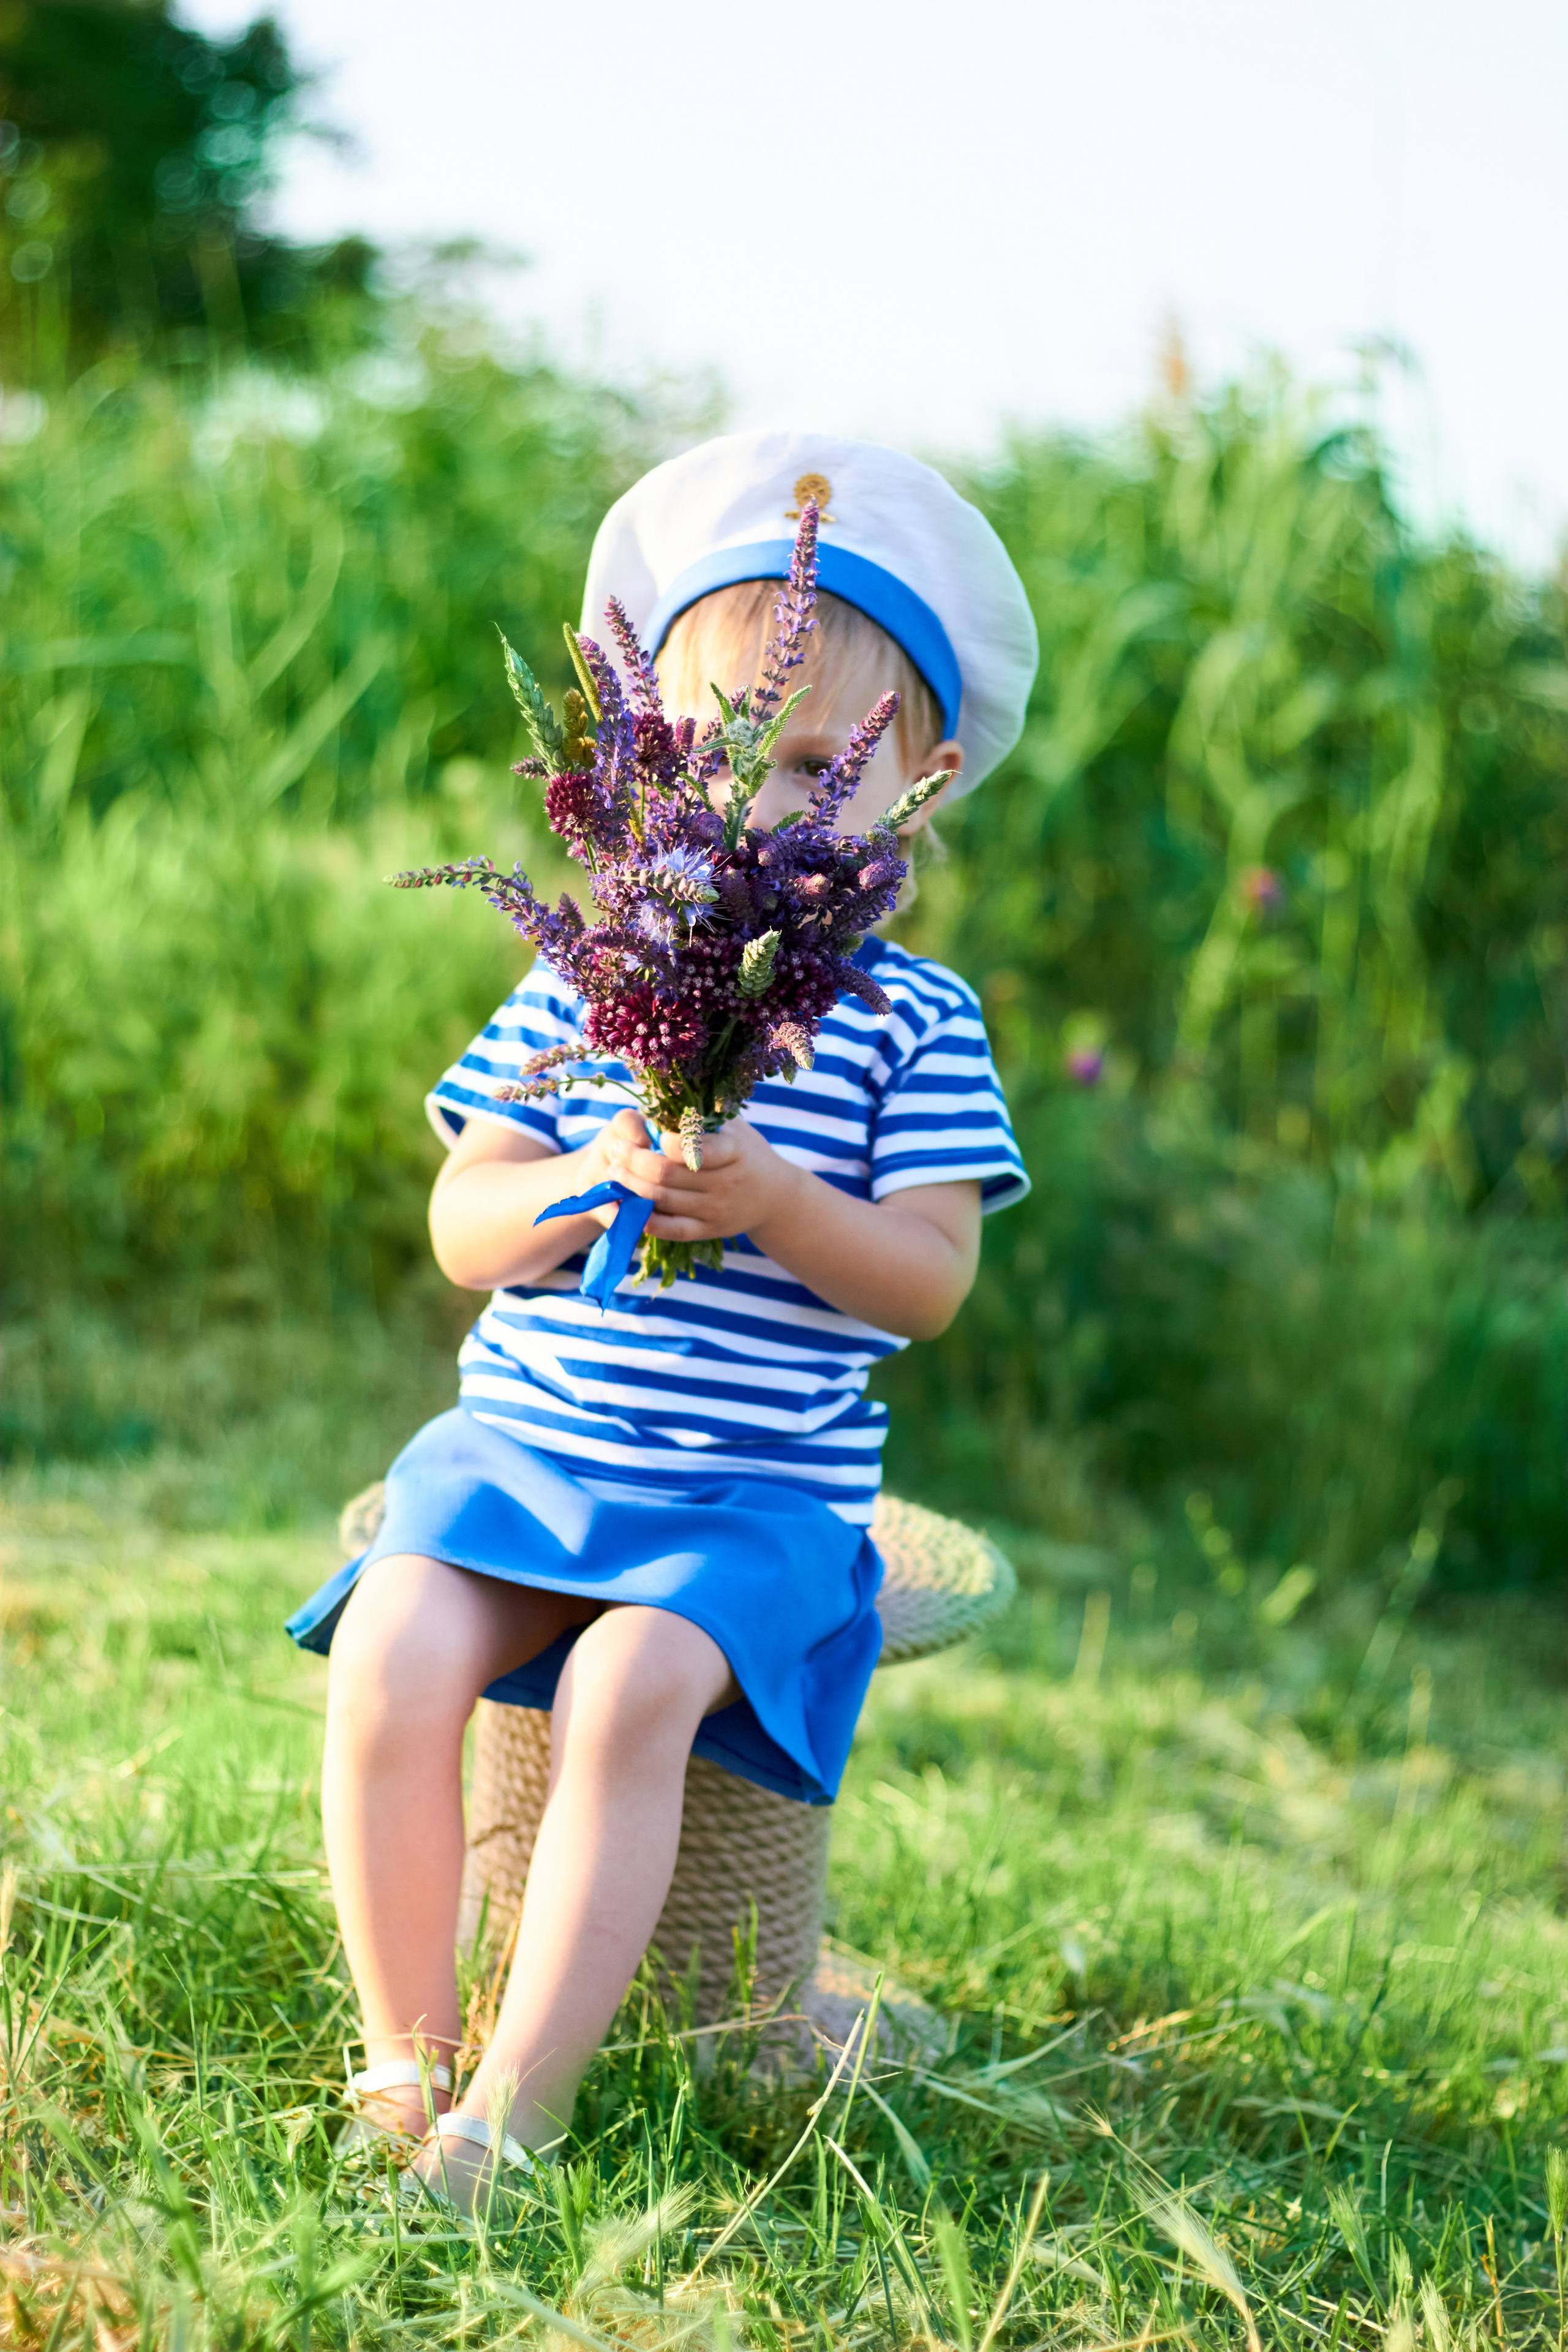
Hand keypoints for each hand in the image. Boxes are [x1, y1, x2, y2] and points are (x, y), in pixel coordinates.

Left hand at [600, 1110, 803, 1246]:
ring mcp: (716, 1210)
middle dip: (633, 1160)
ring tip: (613, 1172)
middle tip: (615, 1149)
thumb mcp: (733, 1127)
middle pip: (666, 1174)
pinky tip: (628, 1204)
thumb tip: (660, 1092)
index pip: (693, 1148)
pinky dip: (645, 1219)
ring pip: (662, 1201)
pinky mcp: (708, 1230)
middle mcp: (725, 1183)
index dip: (665, 1141)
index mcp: (733, 1152)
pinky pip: (670, 1229)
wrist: (776, 1197)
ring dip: (630, 1186)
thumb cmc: (746, 1152)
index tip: (650, 1130)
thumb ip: (702, 1117)